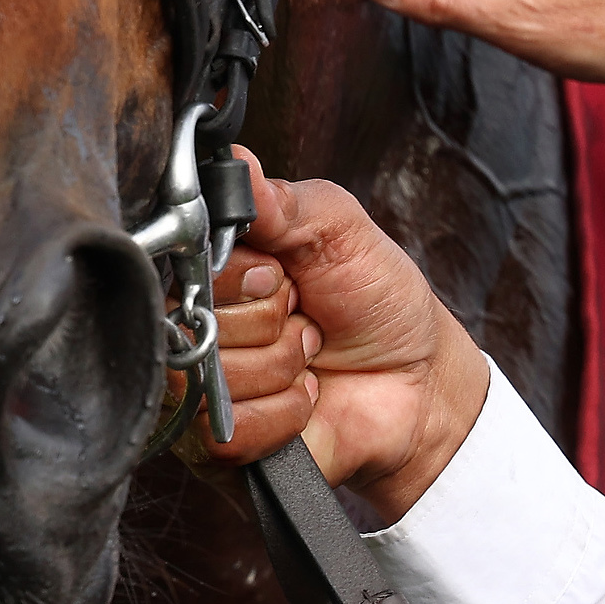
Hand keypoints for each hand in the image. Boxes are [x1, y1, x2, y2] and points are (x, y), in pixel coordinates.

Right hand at [201, 162, 489, 520]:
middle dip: (271, 323)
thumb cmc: (378, 302)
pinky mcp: (217, 444)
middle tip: (306, 321)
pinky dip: (284, 415)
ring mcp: (200, 387)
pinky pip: (228, 431)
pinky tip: (305, 401)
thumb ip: (285, 200)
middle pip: (196, 321)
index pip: (183, 263)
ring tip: (310, 359)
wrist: (421, 386)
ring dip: (283, 368)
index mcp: (213, 268)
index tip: (281, 277)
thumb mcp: (342, 231)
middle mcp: (194, 323)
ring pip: (213, 376)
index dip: (240, 275)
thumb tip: (235, 158)